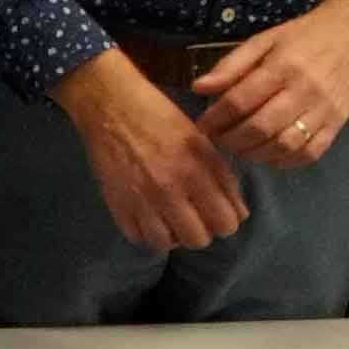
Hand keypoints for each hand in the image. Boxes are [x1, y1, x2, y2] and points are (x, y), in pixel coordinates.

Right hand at [58, 50, 245, 253]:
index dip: (227, 221)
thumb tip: (238, 211)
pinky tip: (150, 216)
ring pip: (166, 243)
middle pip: (197, 239)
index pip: (225, 223)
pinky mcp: (116, 204)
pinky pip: (137, 237)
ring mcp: (139, 201)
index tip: (219, 212)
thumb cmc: (160, 117)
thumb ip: (222, 177)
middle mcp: (168, 191)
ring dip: (172, 234)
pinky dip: (146, 232)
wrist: (110, 105)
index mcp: (194, 171)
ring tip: (171, 218)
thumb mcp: (200, 140)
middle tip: (196, 215)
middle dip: (202, 230)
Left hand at [189, 0, 348, 171]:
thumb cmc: (302, 37)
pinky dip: (285, 160)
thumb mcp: (264, 40)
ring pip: (284, 145)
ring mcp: (324, 111)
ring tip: (240, 147)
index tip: (202, 126)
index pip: (241, 100)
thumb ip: (231, 65)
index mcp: (282, 66)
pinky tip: (269, 154)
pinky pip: (309, 153)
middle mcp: (304, 91)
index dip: (216, 118)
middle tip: (218, 140)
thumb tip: (198, 88)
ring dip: (255, 153)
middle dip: (231, 140)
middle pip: (260, 127)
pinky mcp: (337, 124)